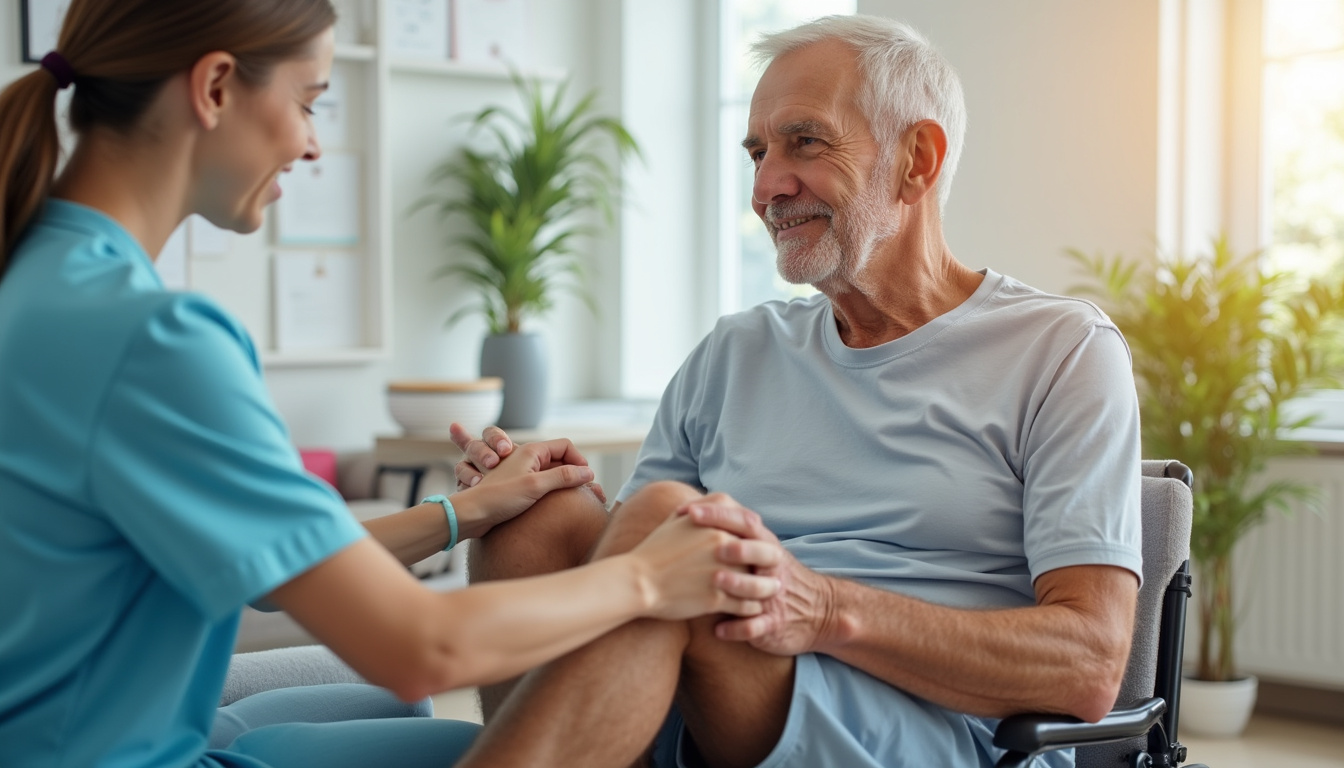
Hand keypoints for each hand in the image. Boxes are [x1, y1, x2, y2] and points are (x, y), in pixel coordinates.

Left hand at [450, 439, 596, 537]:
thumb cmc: (499, 497)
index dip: (579, 460)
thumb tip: (588, 473)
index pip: (564, 446)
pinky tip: (555, 504)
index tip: (586, 478)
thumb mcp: (536, 485)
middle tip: (585, 491)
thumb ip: (564, 477)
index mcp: (530, 450)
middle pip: (558, 460)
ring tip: (573, 496)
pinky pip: (539, 485)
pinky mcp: (515, 487)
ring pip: (549, 473)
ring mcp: (520, 472)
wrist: (471, 515)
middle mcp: (525, 458)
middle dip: (573, 473)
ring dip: (562, 483)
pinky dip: (550, 491)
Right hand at [629, 511, 781, 620]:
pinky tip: (752, 609)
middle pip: (763, 554)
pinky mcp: (716, 599)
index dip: (760, 537)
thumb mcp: (677, 519)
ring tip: (770, 591)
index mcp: (716, 525)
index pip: (752, 527)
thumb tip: (722, 502)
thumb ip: (704, 507)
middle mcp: (723, 546)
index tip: (763, 545)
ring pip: (758, 583)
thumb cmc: (655, 550)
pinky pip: (745, 606)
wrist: (637, 581)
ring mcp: (721, 573)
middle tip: (775, 569)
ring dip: (767, 589)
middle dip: (771, 562)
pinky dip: (752, 609)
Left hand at [679, 495, 838, 656]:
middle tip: (715, 545)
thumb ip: (733, 532)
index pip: (745, 523)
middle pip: (760, 552)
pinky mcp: (774, 624)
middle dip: (739, 548)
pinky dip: (739, 629)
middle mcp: (772, 568)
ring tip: (716, 581)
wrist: (818, 612)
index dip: (719, 515)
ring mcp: (774, 596)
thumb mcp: (763, 550)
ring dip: (738, 584)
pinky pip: (758, 627)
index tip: (689, 511)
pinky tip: (719, 631)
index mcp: (765, 546)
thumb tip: (690, 511)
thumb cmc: (774, 576)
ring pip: (759, 589)